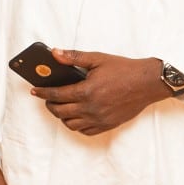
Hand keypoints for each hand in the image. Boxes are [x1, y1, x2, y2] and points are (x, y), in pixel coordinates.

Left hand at [32, 49, 167, 135]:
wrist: (149, 82)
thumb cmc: (124, 69)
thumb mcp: (97, 58)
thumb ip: (73, 57)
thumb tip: (54, 53)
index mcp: (87, 91)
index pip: (56, 95)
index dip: (42, 93)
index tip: (34, 91)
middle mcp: (92, 108)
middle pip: (60, 111)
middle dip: (49, 105)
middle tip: (47, 98)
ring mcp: (101, 119)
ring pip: (71, 124)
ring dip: (62, 116)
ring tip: (60, 107)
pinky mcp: (109, 125)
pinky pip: (86, 131)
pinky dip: (77, 125)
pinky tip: (75, 116)